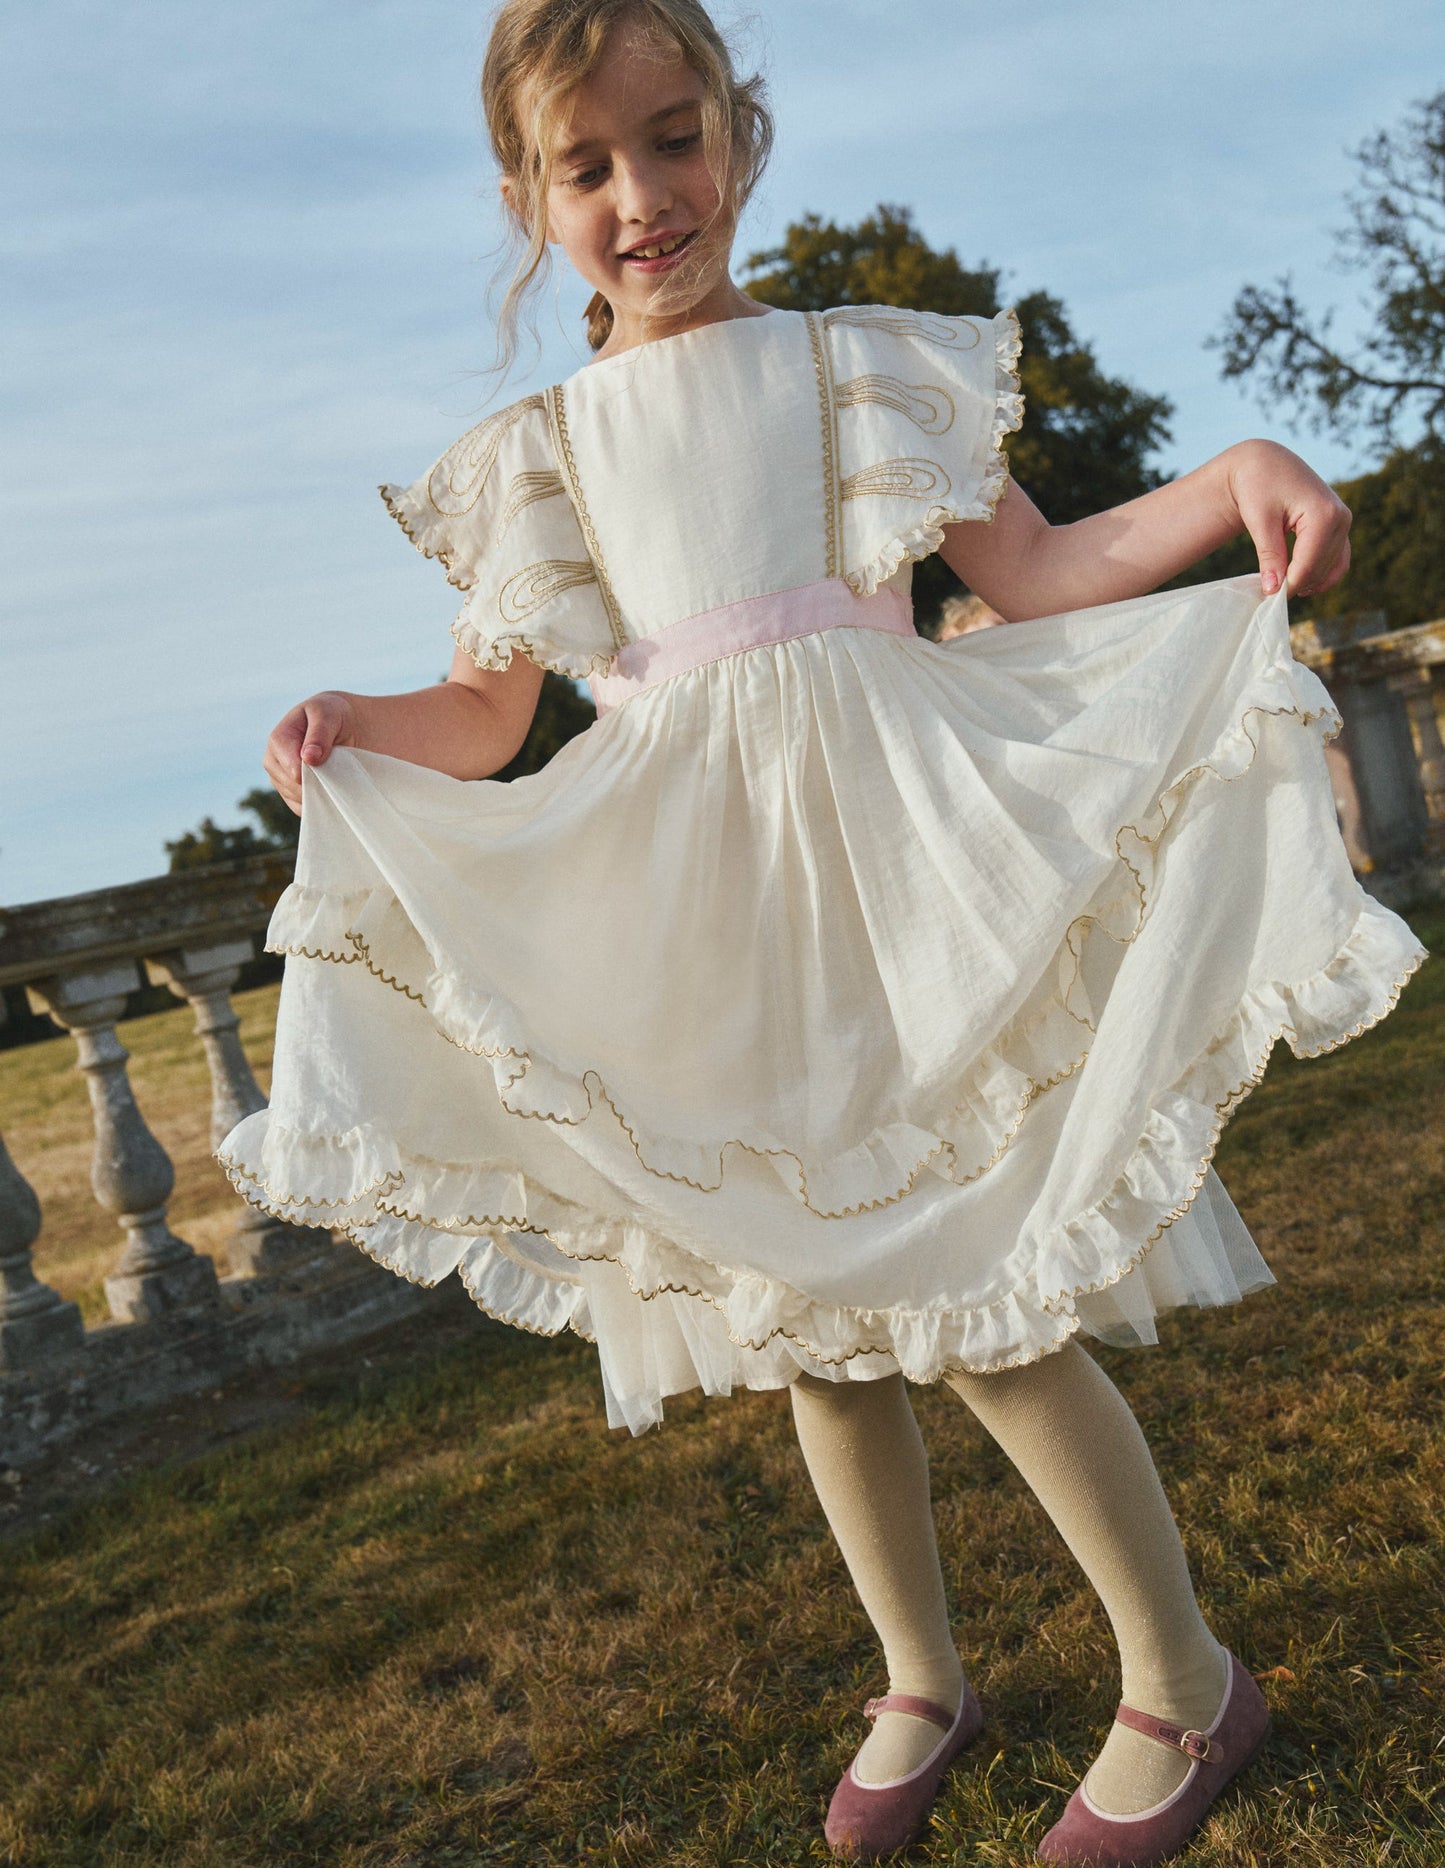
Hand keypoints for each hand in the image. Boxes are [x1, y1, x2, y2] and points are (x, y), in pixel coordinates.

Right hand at [262, 690, 357, 815]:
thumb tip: (308, 758)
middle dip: (318, 782)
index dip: (312, 773)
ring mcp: (281, 780)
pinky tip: (332, 791)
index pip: (292, 768)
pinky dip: (320, 804)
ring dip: (321, 793)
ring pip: (299, 799)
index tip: (330, 765)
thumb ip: (319, 734)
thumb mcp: (328, 714)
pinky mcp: (292, 794)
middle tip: (338, 770)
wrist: (341, 724)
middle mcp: (274, 761)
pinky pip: (304, 808)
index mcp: (278, 739)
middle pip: (294, 786)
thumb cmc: (333, 715)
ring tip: (336, 776)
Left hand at [1226, 439, 1351, 597]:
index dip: (1288, 586)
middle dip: (1297, 584)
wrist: (1265, 463)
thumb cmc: (1258, 487)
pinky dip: (1322, 572)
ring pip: (1332, 566)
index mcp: (1324, 514)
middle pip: (1321, 568)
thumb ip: (1270, 556)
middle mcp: (1341, 517)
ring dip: (1310, 581)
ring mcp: (1344, 520)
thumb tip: (1273, 590)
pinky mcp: (1340, 524)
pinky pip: (1338, 557)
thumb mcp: (1260, 522)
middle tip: (1270, 595)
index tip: (1268, 598)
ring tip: (1282, 588)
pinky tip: (1299, 581)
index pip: (1308, 564)